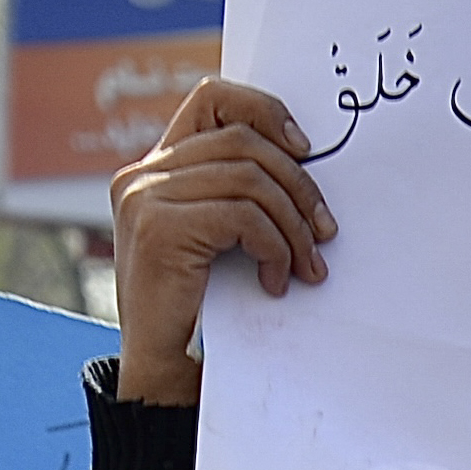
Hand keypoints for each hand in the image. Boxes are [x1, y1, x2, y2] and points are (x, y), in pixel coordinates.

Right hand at [110, 78, 333, 405]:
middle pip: (245, 142)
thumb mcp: (220, 241)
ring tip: (307, 267)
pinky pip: (244, 216)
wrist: (166, 371)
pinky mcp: (159, 227)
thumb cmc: (203, 311)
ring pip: (250, 179)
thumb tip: (304, 165)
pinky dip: (275, 248)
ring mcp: (146, 198)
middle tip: (326, 234)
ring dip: (294, 226)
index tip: (306, 149)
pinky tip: (276, 280)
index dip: (265, 111)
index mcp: (158, 169)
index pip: (213, 98)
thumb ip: (239, 198)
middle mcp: (143, 175)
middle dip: (299, 187)